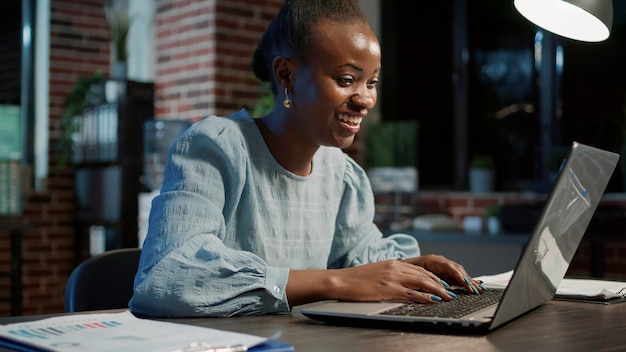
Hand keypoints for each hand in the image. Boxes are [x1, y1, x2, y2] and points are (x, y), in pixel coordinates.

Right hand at [328, 259, 457, 303]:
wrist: (341, 280)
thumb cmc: (355, 279)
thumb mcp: (376, 272)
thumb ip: (390, 274)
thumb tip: (401, 282)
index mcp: (393, 263)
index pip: (419, 269)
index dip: (434, 277)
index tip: (444, 283)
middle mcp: (395, 268)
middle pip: (424, 274)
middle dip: (440, 283)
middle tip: (451, 291)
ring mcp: (392, 278)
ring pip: (421, 282)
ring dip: (437, 290)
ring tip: (448, 297)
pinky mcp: (388, 289)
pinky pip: (411, 293)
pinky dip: (424, 297)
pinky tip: (432, 300)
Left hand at [403, 254, 484, 294]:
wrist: (402, 265)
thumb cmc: (406, 268)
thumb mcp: (412, 273)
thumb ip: (423, 279)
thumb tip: (436, 288)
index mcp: (433, 260)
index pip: (449, 267)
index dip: (458, 275)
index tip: (465, 282)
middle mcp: (441, 262)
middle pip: (457, 270)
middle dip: (467, 280)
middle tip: (476, 290)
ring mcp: (444, 267)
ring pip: (459, 273)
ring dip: (469, 282)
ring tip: (479, 290)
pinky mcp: (445, 273)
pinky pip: (457, 277)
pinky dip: (466, 282)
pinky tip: (475, 287)